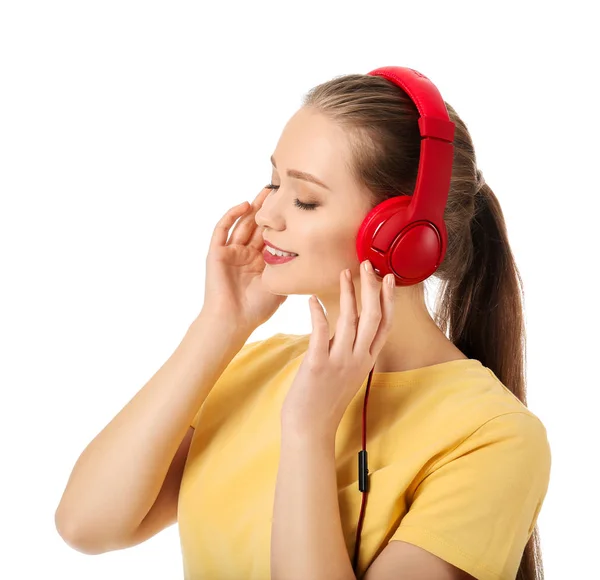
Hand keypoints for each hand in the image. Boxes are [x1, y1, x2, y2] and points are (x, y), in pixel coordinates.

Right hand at [202, 187, 287, 332]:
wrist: (233, 321)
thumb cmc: (257, 308)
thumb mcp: (280, 285)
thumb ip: (289, 271)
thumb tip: (311, 257)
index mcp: (261, 262)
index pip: (272, 235)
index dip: (281, 221)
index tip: (294, 207)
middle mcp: (246, 254)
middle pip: (258, 225)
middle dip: (269, 209)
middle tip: (281, 190)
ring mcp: (231, 252)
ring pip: (242, 223)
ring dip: (253, 207)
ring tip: (266, 191)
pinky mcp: (217, 253)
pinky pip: (222, 229)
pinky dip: (232, 215)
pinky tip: (244, 205)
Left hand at [281, 260, 395, 439]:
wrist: (310, 428)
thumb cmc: (324, 400)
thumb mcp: (345, 373)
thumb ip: (349, 350)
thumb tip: (343, 326)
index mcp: (366, 360)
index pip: (385, 325)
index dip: (388, 300)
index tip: (388, 278)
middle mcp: (358, 360)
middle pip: (373, 317)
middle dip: (372, 288)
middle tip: (367, 265)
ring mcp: (340, 362)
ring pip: (350, 320)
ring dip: (347, 294)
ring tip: (343, 274)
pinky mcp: (318, 365)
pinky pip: (320, 332)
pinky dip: (318, 312)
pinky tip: (312, 299)